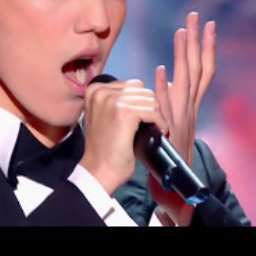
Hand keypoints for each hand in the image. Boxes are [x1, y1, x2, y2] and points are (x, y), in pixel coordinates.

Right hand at [81, 79, 169, 195]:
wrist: (99, 170)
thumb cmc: (104, 148)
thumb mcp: (103, 116)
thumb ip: (116, 101)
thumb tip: (142, 94)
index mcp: (95, 89)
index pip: (131, 85)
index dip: (141, 103)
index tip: (141, 120)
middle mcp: (101, 90)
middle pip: (141, 89)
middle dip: (150, 107)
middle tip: (150, 125)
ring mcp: (112, 100)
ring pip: (150, 99)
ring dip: (156, 115)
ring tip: (154, 129)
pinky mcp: (125, 112)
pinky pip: (153, 110)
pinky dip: (160, 122)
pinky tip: (159, 131)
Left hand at [148, 11, 216, 224]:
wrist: (174, 180)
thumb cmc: (168, 147)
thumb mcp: (172, 117)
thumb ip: (169, 98)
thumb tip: (161, 77)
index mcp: (191, 102)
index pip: (202, 68)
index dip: (205, 45)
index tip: (206, 23)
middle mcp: (190, 106)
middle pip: (199, 67)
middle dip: (199, 41)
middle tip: (197, 16)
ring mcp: (181, 116)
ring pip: (186, 80)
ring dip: (183, 55)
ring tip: (181, 31)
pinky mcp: (169, 127)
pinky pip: (166, 104)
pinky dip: (163, 87)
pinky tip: (158, 70)